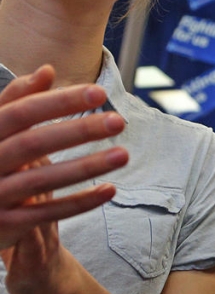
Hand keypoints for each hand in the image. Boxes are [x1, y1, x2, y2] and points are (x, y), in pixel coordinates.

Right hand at [0, 66, 127, 293]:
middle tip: (119, 121)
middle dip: (77, 131)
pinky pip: (46, 213)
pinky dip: (79, 202)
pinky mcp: (4, 223)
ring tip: (123, 155)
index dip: (59, 101)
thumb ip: (17, 100)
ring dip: (85, 167)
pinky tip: (109, 190)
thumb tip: (47, 70)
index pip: (21, 111)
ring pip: (41, 180)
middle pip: (33, 143)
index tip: (99, 92)